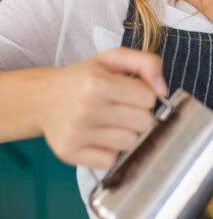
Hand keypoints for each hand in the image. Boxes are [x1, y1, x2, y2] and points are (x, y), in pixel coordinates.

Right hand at [37, 47, 166, 168]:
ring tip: (110, 120)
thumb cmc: (84, 77)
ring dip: (126, 133)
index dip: (145, 95)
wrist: (42, 97)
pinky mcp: (70, 153)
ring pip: (130, 143)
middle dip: (139, 114)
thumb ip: (147, 63)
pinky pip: (111, 160)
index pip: (150, 99)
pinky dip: (109, 150)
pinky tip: (99, 136)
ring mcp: (76, 133)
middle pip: (144, 123)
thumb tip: (163, 90)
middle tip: (121, 107)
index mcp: (99, 82)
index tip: (131, 92)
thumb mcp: (115, 58)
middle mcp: (86, 108)